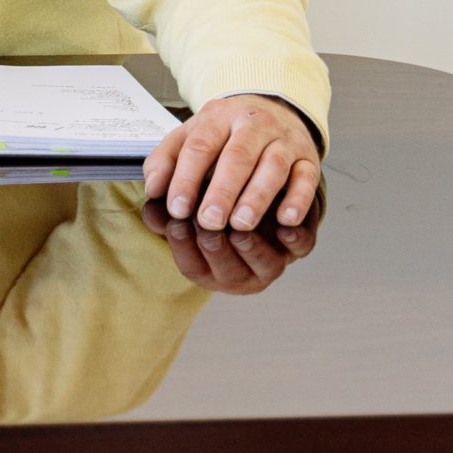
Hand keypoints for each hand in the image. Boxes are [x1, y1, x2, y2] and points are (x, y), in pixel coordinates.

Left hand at [141, 94, 320, 232]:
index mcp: (218, 117)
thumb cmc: (223, 132)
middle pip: (238, 157)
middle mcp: (254, 125)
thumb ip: (165, 160)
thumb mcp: (188, 135)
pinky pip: (307, 178)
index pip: (200, 146)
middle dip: (223, 191)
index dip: (187, 178)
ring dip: (257, 197)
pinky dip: (298, 199)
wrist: (271, 106)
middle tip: (209, 222)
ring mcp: (284, 140)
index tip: (177, 209)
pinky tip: (286, 220)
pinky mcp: (308, 158)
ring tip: (241, 224)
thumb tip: (152, 190)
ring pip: (273, 166)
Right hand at [142, 196, 319, 295]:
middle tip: (205, 226)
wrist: (253, 179)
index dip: (183, 247)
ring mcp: (271, 261)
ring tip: (239, 230)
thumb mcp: (180, 199)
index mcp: (208, 268)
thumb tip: (152, 208)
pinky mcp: (299, 243)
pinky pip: (301, 248)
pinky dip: (295, 239)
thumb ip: (163, 205)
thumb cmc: (207, 195)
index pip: (193, 267)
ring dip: (252, 249)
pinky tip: (284, 226)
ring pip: (266, 266)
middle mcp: (241, 273)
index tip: (176, 223)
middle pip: (229, 273)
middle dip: (216, 249)